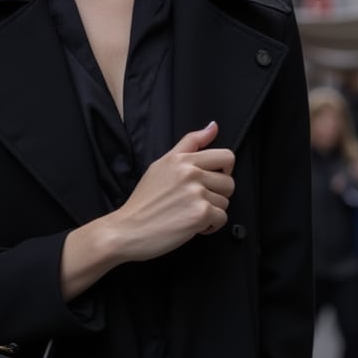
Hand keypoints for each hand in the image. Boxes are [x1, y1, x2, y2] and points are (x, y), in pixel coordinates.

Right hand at [108, 122, 234, 261]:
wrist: (127, 229)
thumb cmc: (143, 201)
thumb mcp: (162, 164)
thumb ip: (190, 144)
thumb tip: (213, 127)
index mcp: (182, 160)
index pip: (225, 156)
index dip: (225, 170)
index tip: (214, 179)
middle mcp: (190, 173)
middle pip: (229, 182)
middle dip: (217, 195)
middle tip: (197, 201)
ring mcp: (196, 193)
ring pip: (225, 202)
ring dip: (212, 212)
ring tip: (190, 213)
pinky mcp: (200, 213)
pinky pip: (222, 218)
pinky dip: (210, 226)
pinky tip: (192, 225)